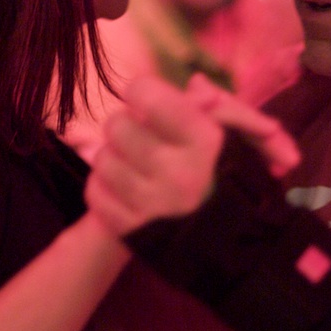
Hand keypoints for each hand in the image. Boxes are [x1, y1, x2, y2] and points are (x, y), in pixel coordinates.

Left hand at [86, 74, 298, 236]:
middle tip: (144, 138)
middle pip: (116, 124)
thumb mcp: (236, 136)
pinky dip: (105, 186)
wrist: (226, 244)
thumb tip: (196, 86)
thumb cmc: (229, 177)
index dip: (144, 92)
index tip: (150, 102)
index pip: (144, 93)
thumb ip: (219, 105)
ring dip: (115, 157)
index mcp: (204, 141)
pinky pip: (95, 191)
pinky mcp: (130, 229)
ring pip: (102, 158)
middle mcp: (176, 172)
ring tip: (136, 164)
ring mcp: (151, 204)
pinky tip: (126, 188)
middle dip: (128, 126)